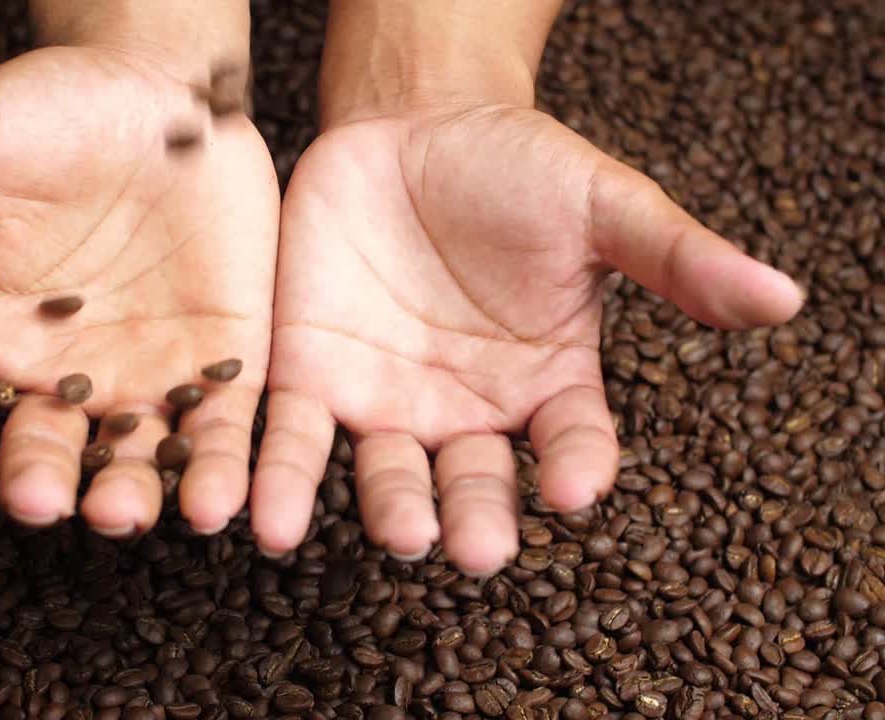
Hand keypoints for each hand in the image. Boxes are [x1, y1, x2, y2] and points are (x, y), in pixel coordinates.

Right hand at [0, 43, 278, 538]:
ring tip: (126, 513)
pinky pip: (219, 430)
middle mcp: (58, 373)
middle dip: (38, 482)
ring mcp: (140, 376)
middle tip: (41, 502)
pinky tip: (219, 502)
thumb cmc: (50, 113)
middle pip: (40, 451)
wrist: (161, 89)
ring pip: (130, 458)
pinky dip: (220, 469)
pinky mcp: (220, 366)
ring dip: (130, 494)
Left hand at [253, 99, 802, 572]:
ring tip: (389, 534)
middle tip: (470, 547)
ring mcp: (387, 403)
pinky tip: (262, 518)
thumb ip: (674, 256)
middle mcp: (468, 414)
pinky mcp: (310, 378)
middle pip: (475, 483)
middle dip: (473, 517)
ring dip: (384, 512)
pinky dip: (277, 478)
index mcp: (546, 384)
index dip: (576, 466)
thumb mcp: (600, 204)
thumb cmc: (516, 168)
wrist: (410, 130)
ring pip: (386, 475)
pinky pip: (292, 438)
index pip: (572, 442)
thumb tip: (783, 298)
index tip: (576, 488)